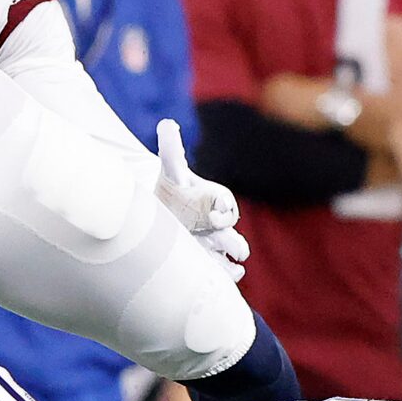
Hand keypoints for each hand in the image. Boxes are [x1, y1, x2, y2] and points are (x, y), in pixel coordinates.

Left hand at [155, 119, 248, 279]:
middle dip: (234, 242)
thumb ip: (170, 147)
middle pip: (230, 234)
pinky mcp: (205, 257)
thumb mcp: (170, 167)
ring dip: (232, 261)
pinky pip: (222, 268)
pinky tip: (232, 276)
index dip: (223, 212)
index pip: (225, 207)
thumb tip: (167, 123)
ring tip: (236, 268)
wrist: (164, 204)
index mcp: (214, 199)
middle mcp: (216, 222)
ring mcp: (212, 241)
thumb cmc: (172, 188)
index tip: (216, 215)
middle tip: (237, 250)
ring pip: (228, 253)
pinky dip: (229, 273)